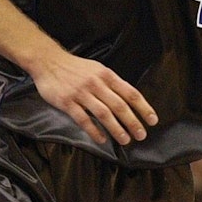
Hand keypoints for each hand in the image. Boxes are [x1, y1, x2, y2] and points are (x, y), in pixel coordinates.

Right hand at [30, 49, 156, 144]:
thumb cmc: (75, 67)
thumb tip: (128, 99)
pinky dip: (94, 131)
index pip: (131, 93)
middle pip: (120, 105)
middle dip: (133, 122)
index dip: (144, 107)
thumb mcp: (98, 69)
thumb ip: (111, 83)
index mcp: (107, 75)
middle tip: (142, 135)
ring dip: (116, 129)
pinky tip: (102, 140)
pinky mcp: (67, 102)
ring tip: (125, 140)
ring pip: (103, 114)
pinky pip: (83, 119)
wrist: (48, 61)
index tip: (152, 120)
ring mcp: (82, 93)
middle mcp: (97, 84)